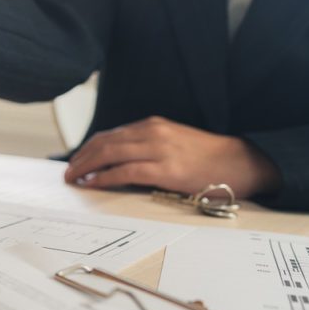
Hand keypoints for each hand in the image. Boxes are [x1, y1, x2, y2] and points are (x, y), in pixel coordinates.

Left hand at [63, 116, 281, 198]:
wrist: (240, 162)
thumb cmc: (208, 157)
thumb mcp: (173, 142)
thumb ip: (147, 147)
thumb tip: (118, 162)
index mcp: (152, 125)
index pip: (110, 135)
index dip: (89, 148)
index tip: (76, 160)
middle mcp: (152, 132)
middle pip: (105, 142)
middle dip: (82, 158)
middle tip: (67, 172)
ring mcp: (159, 149)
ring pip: (111, 154)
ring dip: (88, 167)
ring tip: (74, 178)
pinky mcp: (167, 169)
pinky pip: (127, 171)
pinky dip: (106, 177)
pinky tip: (94, 183)